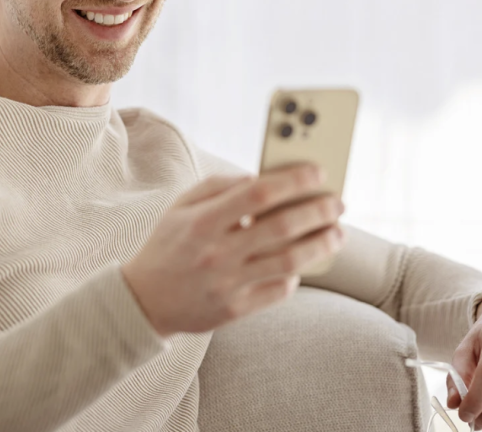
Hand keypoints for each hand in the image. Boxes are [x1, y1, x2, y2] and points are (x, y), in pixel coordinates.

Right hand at [120, 163, 345, 337]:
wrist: (144, 300)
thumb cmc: (168, 246)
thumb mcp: (180, 207)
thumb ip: (218, 186)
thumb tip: (258, 178)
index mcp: (202, 222)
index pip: (258, 194)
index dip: (293, 181)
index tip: (317, 173)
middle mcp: (217, 253)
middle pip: (282, 227)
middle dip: (318, 211)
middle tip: (337, 203)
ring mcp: (228, 283)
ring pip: (289, 262)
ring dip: (321, 244)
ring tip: (336, 233)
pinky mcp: (236, 309)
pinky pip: (279, 290)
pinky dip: (296, 274)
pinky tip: (302, 263)